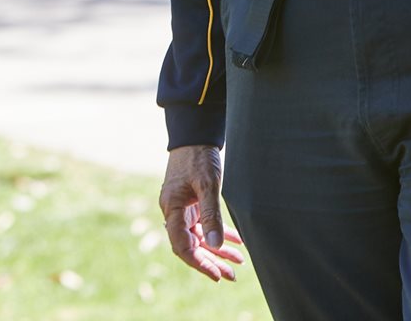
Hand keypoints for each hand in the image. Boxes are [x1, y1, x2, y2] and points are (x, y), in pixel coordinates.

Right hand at [158, 144, 244, 281]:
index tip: (217, 275)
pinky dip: (220, 233)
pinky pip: (205, 225)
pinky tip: (237, 242)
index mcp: (172, 209)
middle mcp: (175, 212)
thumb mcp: (207, 185)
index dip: (200, 263)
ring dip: (218, 250)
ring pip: (200, 237)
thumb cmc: (198, 158)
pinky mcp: (192, 203)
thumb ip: (211, 216)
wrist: (195, 135)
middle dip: (211, 261)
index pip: (182, 246)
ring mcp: (183, 208)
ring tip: (238, 262)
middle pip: (191, 245)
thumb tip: (215, 245)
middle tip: (231, 276)